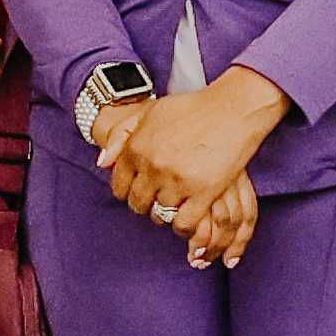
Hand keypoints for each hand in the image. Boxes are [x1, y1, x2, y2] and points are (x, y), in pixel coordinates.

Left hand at [101, 65, 286, 254]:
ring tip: (174, 207)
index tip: (139, 191)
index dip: (128, 191)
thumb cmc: (193, 108)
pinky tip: (187, 218)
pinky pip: (184, 223)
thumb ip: (122, 135)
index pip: (119, 184)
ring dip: (166, 214)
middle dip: (145, 204)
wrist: (232, 109)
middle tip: (157, 200)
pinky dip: (184, 226)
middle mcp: (152, 165)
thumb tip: (102, 163)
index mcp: (137, 146)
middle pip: (138, 203)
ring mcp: (176, 180)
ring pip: (160, 214)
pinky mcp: (202, 192)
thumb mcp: (150, 112)